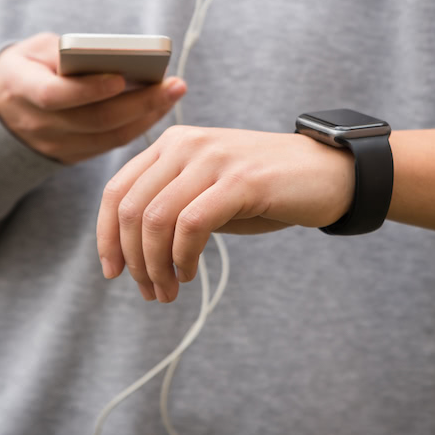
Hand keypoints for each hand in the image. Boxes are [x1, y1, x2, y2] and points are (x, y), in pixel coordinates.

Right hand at [0, 32, 186, 164]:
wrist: (3, 110)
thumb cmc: (28, 67)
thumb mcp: (33, 49)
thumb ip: (64, 52)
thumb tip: (109, 57)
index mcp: (20, 89)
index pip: (54, 96)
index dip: (88, 90)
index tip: (122, 78)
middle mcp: (37, 124)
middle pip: (94, 120)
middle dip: (139, 103)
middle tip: (173, 84)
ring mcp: (55, 146)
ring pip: (109, 138)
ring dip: (147, 116)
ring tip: (174, 92)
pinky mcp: (72, 157)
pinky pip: (111, 145)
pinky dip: (139, 126)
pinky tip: (160, 107)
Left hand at [96, 126, 354, 301]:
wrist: (329, 173)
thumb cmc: (267, 189)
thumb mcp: (208, 191)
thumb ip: (171, 205)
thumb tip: (131, 251)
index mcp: (172, 143)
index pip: (116, 190)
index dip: (105, 236)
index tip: (113, 272)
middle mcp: (186, 144)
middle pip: (130, 208)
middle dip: (132, 259)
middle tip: (149, 291)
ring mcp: (213, 160)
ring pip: (156, 219)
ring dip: (155, 266)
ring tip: (168, 290)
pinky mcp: (240, 180)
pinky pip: (191, 225)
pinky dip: (182, 257)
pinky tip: (189, 274)